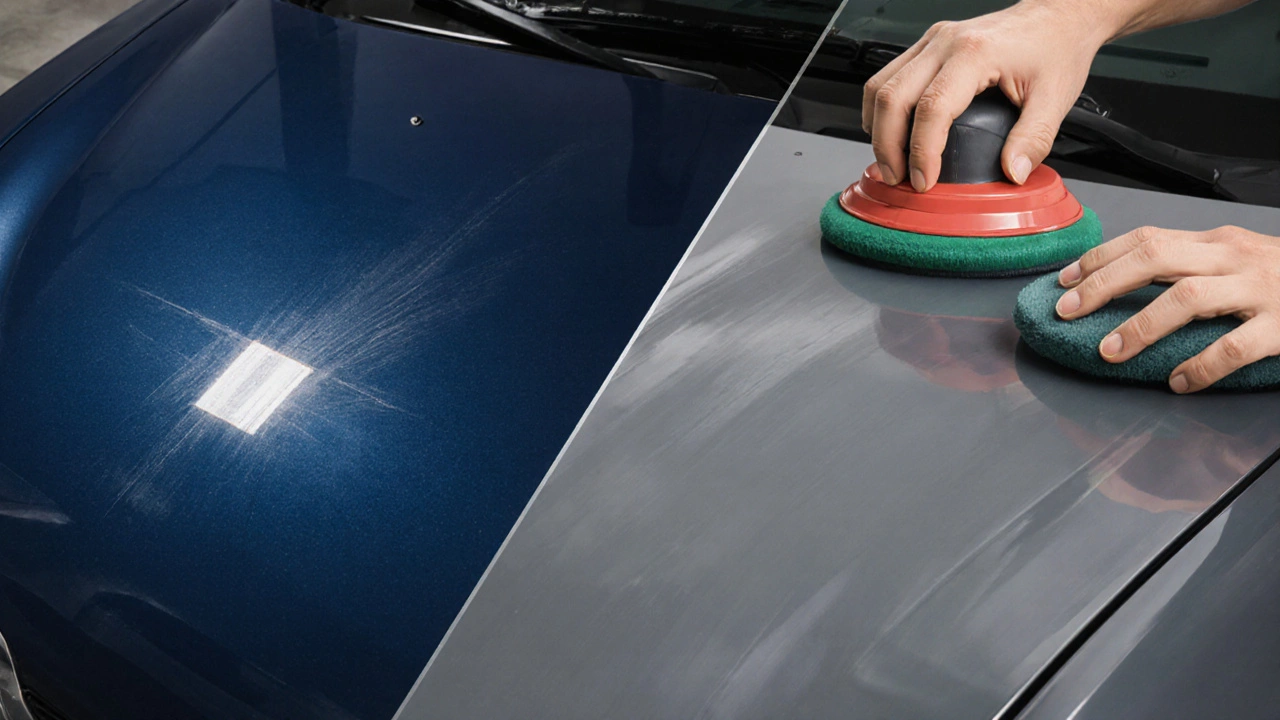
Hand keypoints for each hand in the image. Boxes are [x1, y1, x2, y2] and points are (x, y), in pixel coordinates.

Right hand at [860, 2, 1113, 191]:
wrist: (1057, 17)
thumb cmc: (1055, 49)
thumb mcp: (1054, 99)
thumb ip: (1033, 140)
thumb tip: (1012, 173)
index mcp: (975, 53)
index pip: (931, 108)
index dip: (922, 151)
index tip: (925, 180)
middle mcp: (946, 42)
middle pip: (892, 97)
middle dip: (888, 146)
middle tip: (898, 178)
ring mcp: (932, 41)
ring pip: (880, 86)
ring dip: (877, 129)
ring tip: (891, 162)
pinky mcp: (927, 46)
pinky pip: (887, 77)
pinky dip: (880, 110)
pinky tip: (891, 133)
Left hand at [1055, 225, 1279, 392]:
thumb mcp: (1236, 261)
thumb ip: (1190, 267)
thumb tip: (1123, 282)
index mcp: (1216, 242)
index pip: (1146, 238)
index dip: (1100, 257)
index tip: (1064, 280)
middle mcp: (1233, 257)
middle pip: (1155, 257)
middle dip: (1103, 284)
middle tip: (1067, 310)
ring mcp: (1259, 290)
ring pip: (1187, 298)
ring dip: (1141, 326)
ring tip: (1111, 351)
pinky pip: (1236, 346)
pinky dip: (1202, 366)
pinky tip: (1180, 381)